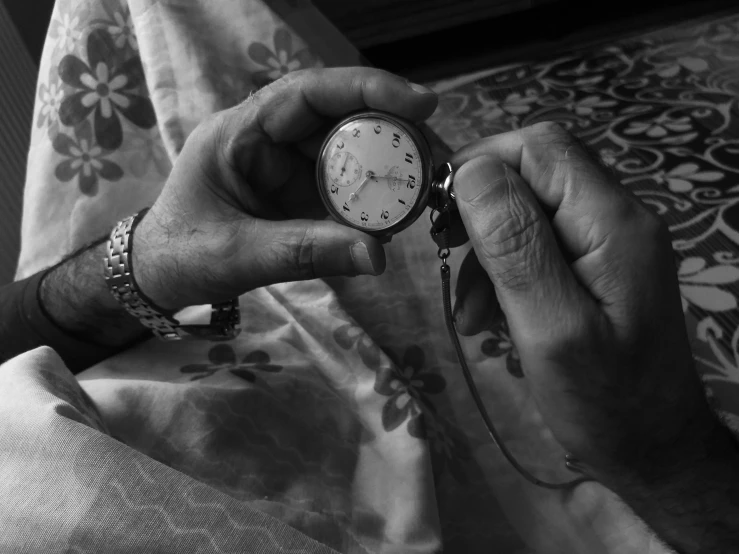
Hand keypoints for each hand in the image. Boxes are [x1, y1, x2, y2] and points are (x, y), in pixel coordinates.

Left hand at [132, 68, 437, 310]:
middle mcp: (269, 140)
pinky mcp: (299, 194)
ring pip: (348, 153)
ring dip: (388, 170)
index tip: (420, 103)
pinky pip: (344, 189)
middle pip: (340, 118)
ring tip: (426, 190)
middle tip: (438, 159)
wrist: (159, 278)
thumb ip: (303, 252)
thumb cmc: (179, 255)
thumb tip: (377, 255)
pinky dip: (372, 202)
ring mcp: (287, 167)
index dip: (366, 89)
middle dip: (392, 133)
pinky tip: (397, 216)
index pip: (308, 93)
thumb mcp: (236, 254)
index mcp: (240, 133)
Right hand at [450, 122, 719, 479]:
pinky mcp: (600, 267)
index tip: (438, 211)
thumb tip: (474, 170)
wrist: (653, 450)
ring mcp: (610, 242)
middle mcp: (618, 217)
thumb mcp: (550, 328)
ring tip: (468, 310)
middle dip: (481, 210)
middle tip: (445, 252)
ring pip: (532, 210)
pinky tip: (489, 317)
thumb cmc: (603, 402)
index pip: (541, 148)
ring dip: (489, 251)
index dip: (482, 162)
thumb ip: (515, 245)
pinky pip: (542, 245)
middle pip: (536, 173)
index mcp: (612, 222)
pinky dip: (507, 272)